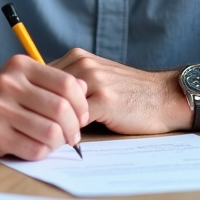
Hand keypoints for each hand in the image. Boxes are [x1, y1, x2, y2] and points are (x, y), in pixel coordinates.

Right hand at [0, 55, 88, 159]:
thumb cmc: (1, 95)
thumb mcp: (24, 78)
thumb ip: (54, 81)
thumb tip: (86, 87)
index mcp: (20, 66)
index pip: (66, 83)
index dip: (81, 103)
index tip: (82, 116)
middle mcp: (8, 84)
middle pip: (60, 109)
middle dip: (73, 127)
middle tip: (72, 135)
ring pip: (50, 132)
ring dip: (59, 141)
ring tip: (55, 141)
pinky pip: (34, 149)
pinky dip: (43, 151)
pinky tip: (37, 147)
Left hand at [50, 48, 189, 134]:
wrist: (165, 96)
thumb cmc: (129, 92)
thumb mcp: (98, 77)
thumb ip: (72, 83)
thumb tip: (40, 101)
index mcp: (77, 57)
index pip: (39, 78)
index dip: (36, 100)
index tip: (34, 117)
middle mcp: (82, 64)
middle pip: (44, 92)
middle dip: (41, 114)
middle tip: (40, 132)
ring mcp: (93, 80)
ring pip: (58, 106)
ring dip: (54, 125)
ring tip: (55, 139)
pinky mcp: (104, 99)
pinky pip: (75, 120)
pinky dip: (69, 133)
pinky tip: (72, 142)